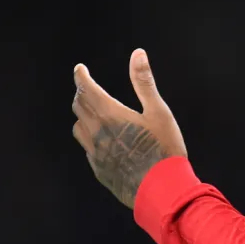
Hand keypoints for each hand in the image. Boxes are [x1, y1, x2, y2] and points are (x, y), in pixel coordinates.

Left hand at [71, 49, 186, 208]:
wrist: (161, 190)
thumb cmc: (164, 148)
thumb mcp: (159, 111)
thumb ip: (144, 82)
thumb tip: (138, 53)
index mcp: (110, 114)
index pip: (87, 89)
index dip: (81, 77)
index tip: (80, 69)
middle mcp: (97, 132)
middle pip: (79, 107)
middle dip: (81, 93)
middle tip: (85, 86)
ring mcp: (96, 153)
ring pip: (79, 128)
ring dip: (82, 115)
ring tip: (90, 111)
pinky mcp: (99, 169)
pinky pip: (87, 148)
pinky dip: (89, 136)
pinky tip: (101, 139)